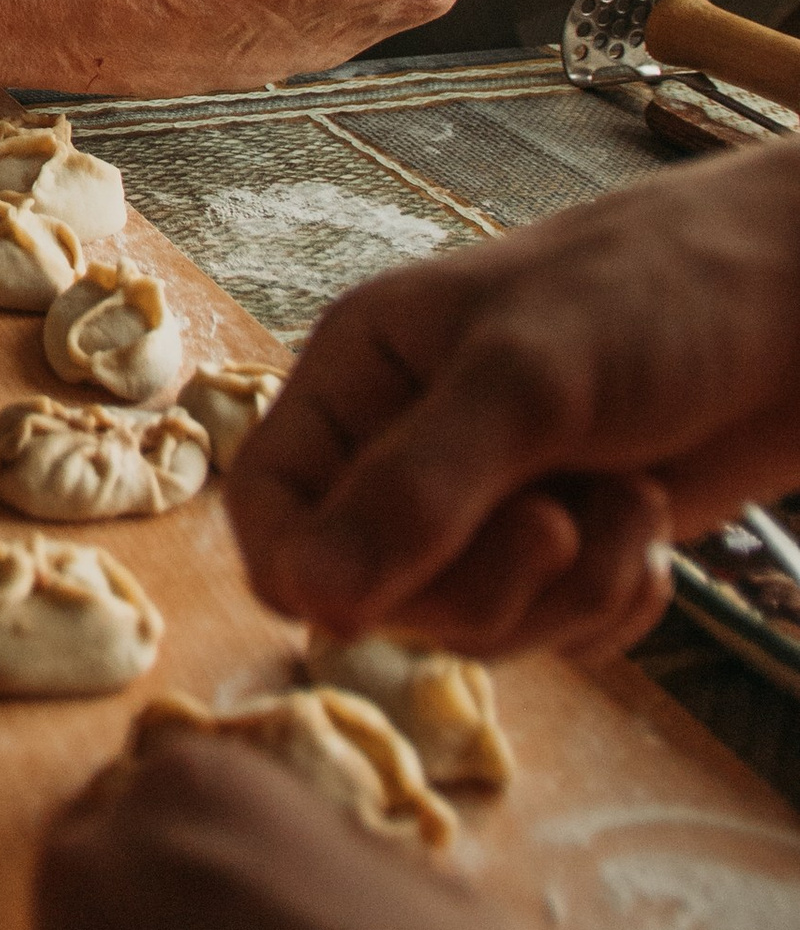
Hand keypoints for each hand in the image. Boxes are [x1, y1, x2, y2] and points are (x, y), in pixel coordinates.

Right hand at [231, 130, 799, 654]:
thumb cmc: (659, 294)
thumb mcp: (527, 384)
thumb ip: (415, 492)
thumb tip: (307, 601)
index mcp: (365, 374)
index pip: (270, 507)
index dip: (307, 572)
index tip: (376, 603)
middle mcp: (412, 441)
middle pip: (374, 591)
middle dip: (480, 585)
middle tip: (561, 528)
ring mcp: (494, 499)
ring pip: (470, 624)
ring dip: (565, 594)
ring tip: (631, 506)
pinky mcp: (573, 544)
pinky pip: (553, 635)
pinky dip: (609, 610)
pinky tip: (654, 542)